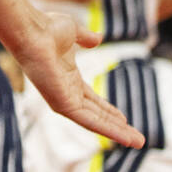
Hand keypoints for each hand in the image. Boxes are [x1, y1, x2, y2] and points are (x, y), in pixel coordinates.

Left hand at [15, 11, 145, 147]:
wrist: (32, 31)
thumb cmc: (47, 29)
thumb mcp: (73, 32)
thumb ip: (86, 38)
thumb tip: (98, 38)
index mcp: (68, 78)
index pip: (92, 100)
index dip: (108, 110)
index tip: (124, 119)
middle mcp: (66, 92)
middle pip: (96, 114)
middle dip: (117, 126)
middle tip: (137, 138)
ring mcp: (64, 100)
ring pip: (95, 122)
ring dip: (118, 133)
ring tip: (139, 142)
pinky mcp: (63, 105)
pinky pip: (90, 121)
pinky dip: (108, 129)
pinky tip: (125, 137)